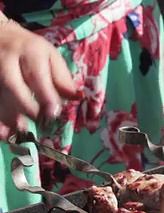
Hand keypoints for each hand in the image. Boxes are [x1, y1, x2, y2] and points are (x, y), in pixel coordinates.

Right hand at [0, 20, 78, 138]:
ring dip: (8, 116)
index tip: (54, 113)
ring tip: (20, 129)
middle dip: (27, 107)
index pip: (38, 76)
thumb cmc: (31, 51)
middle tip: (39, 120)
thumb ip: (63, 79)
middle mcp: (6, 59)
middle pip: (12, 85)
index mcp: (30, 52)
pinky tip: (4, 133)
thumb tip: (78, 98)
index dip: (46, 97)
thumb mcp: (51, 58)